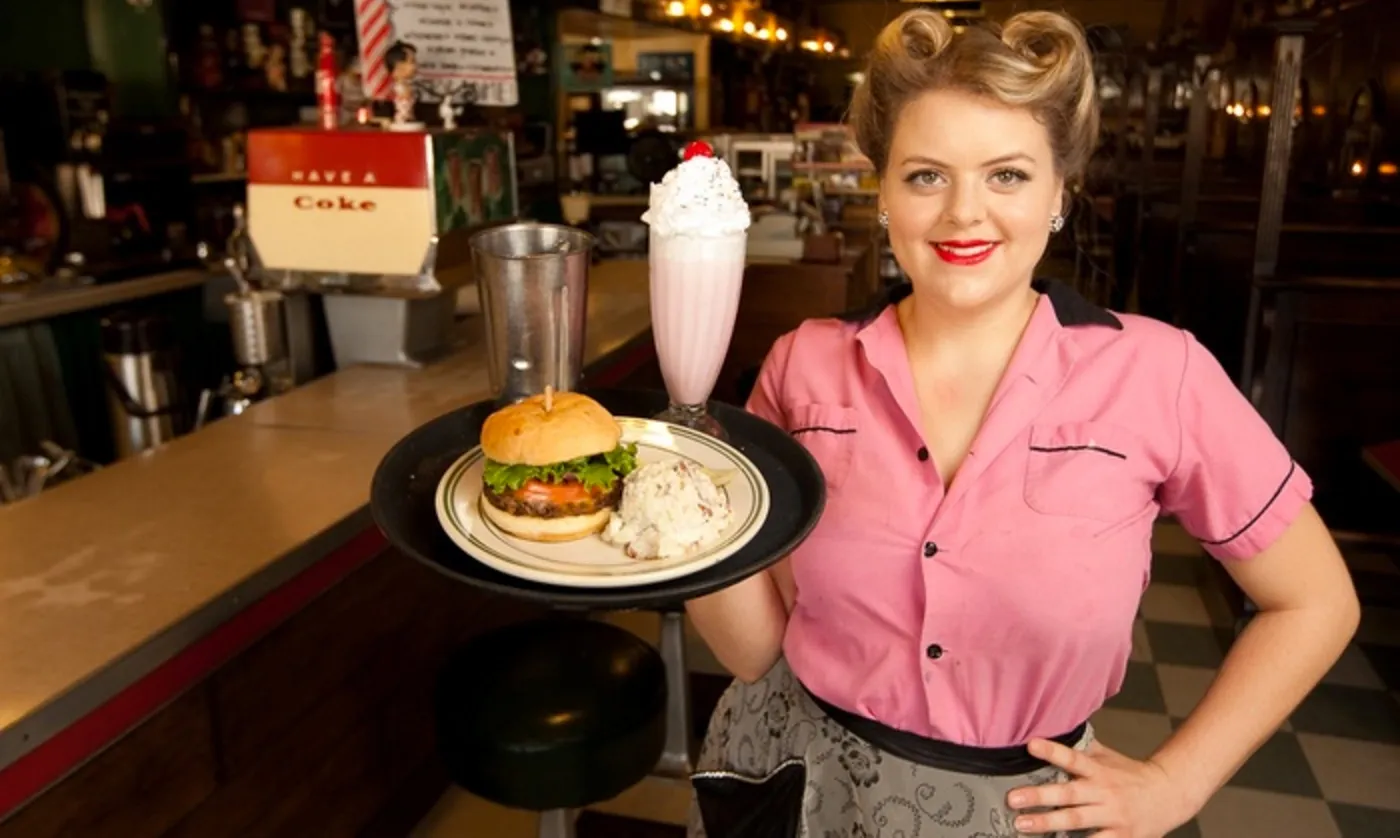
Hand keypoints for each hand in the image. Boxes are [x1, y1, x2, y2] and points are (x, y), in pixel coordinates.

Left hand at [1005, 738, 1195, 836]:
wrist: (1171, 795)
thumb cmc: (1133, 775)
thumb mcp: (1109, 758)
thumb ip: (1084, 749)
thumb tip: (1057, 730)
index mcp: (1100, 771)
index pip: (1074, 758)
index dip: (1053, 751)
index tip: (1031, 745)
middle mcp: (1105, 792)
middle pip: (1069, 794)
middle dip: (1039, 796)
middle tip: (1013, 798)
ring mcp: (1113, 816)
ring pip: (1077, 821)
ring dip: (1048, 822)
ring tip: (1022, 824)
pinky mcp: (1121, 837)